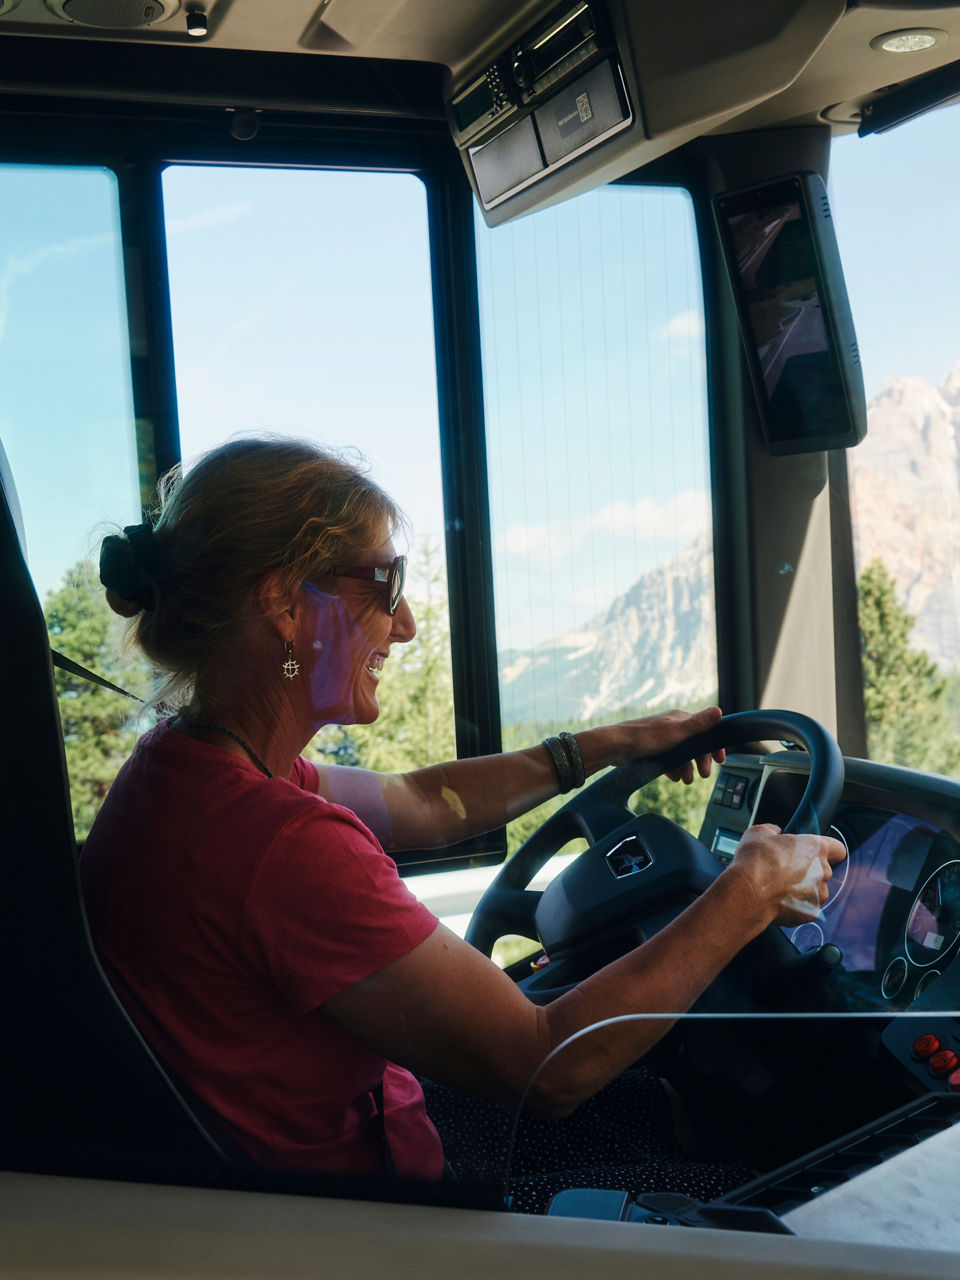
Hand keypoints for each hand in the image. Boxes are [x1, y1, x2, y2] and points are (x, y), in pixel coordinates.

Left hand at [585, 705, 725, 784]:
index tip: (720, 760)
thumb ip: (698, 724)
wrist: (615, 747)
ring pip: (681, 754)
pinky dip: (673, 769)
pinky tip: (672, 777)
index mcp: (680, 719)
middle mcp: (672, 726)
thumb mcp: (676, 732)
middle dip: (700, 760)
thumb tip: (719, 711)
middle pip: (694, 744)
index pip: (705, 730)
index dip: (713, 745)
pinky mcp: (652, 749)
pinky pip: (668, 760)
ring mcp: (661, 738)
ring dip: (687, 768)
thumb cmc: (645, 738)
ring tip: (686, 780)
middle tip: (704, 775)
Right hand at [729, 823, 846, 925]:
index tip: (816, 852)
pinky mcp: (810, 913)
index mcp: (816, 848)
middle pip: (823, 870)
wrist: (747, 893)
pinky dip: (795, 905)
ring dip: (802, 889)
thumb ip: (774, 830)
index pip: (838, 849)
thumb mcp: (758, 832)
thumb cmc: (754, 862)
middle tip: (786, 869)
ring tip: (779, 887)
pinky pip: (806, 907)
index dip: (828, 850)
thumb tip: (775, 833)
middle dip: (808, 870)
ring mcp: (819, 894)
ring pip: (816, 890)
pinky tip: (777, 900)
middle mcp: (823, 872)